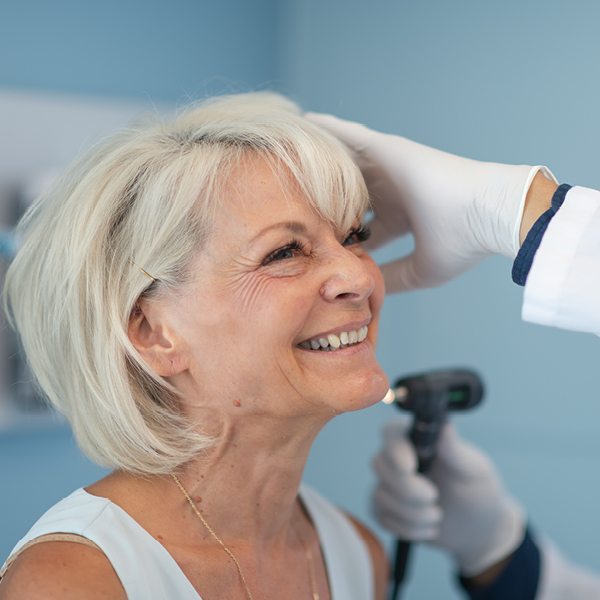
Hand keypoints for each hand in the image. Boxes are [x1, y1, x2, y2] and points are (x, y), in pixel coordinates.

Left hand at [305, 113, 555, 292]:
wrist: (488, 212)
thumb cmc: (463, 242)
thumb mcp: (419, 269)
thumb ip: (390, 277)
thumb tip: (365, 287)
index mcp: (400, 219)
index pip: (361, 228)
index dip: (338, 235)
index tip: (312, 242)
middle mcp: (392, 192)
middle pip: (349, 194)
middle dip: (322, 199)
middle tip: (290, 199)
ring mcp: (390, 169)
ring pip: (346, 165)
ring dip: (320, 163)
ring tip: (289, 159)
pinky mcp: (389, 149)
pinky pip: (351, 136)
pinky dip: (330, 130)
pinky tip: (306, 124)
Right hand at [373, 420, 524, 575]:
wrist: (479, 528)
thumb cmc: (478, 490)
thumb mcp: (472, 470)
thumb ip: (454, 450)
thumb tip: (445, 425)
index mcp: (418, 439)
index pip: (392, 433)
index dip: (395, 449)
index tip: (410, 467)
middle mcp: (399, 457)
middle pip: (380, 464)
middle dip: (406, 487)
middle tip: (434, 496)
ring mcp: (390, 483)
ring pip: (380, 495)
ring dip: (412, 513)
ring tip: (438, 515)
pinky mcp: (387, 509)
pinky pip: (381, 517)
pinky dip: (407, 528)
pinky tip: (429, 528)